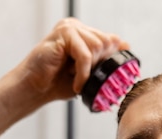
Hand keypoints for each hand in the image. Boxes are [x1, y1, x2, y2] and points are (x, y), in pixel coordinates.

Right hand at [10, 18, 129, 102]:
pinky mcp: (63, 34)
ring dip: (89, 70)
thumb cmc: (59, 82)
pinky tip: (76, 84)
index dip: (112, 58)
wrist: (35, 88)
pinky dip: (83, 73)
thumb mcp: (88, 72)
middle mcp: (76, 26)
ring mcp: (69, 28)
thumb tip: (127, 45)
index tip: (110, 75)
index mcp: (82, 33)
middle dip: (99, 64)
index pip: (110, 39)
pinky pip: (85, 55)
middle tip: (85, 79)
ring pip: (97, 47)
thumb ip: (104, 58)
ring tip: (77, 81)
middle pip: (106, 42)